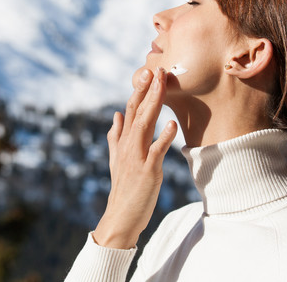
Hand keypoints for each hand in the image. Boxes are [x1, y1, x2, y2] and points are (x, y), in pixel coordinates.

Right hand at [92, 67, 177, 248]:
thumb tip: (115, 115)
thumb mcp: (116, 160)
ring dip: (154, 104)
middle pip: (137, 112)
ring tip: (162, 86)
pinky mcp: (147, 171)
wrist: (121, 216)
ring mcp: (136, 157)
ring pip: (144, 125)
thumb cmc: (123, 188)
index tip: (148, 72)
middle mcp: (128, 145)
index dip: (139, 91)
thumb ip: (115, 136)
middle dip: (147, 90)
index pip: (130, 110)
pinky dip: (163, 137)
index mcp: (123, 141)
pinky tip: (171, 124)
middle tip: (157, 70)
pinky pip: (156, 151)